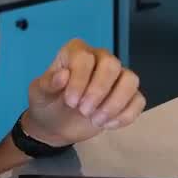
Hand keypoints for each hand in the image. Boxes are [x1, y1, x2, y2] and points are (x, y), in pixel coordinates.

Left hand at [24, 38, 145, 145]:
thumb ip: (48, 83)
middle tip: (83, 111)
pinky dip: (125, 115)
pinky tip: (107, 125)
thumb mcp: (38, 94)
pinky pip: (138, 100)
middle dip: (99, 92)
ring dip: (115, 104)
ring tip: (97, 121)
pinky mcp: (127, 96)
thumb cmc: (46, 104)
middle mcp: (100, 59)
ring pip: (130, 80)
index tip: (70, 102)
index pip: (86, 58)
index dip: (80, 80)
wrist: (55, 125)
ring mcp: (116, 77)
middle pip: (112, 65)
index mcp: (76, 52)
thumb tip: (63, 75)